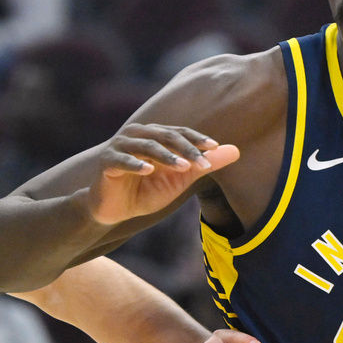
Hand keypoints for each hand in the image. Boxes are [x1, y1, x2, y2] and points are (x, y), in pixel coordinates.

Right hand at [87, 124, 239, 225]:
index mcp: (155, 135)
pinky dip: (135, 164)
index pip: (180, 132)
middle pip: (165, 136)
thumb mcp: (179, 179)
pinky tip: (147, 170)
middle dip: (185, 148)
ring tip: (182, 166)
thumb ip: (203, 165)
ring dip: (165, 156)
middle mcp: (138, 135)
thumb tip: (236, 151)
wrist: (112, 209)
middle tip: (203, 162)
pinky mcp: (107, 162)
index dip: (197, 139)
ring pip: (146, 146)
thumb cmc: (145, 190)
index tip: (214, 148)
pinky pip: (121, 160)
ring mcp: (120, 146)